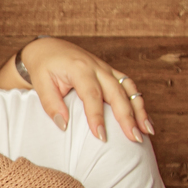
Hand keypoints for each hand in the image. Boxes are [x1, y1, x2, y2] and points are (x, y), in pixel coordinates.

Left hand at [18, 37, 152, 143]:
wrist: (48, 48)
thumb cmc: (44, 67)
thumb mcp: (41, 84)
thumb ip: (51, 104)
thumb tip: (64, 126)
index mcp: (79, 68)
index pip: (92, 95)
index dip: (97, 117)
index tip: (101, 136)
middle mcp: (97, 67)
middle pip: (117, 93)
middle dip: (127, 117)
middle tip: (134, 139)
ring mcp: (106, 69)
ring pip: (128, 89)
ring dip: (140, 110)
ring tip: (147, 132)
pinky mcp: (111, 72)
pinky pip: (129, 86)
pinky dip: (138, 102)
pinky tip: (144, 120)